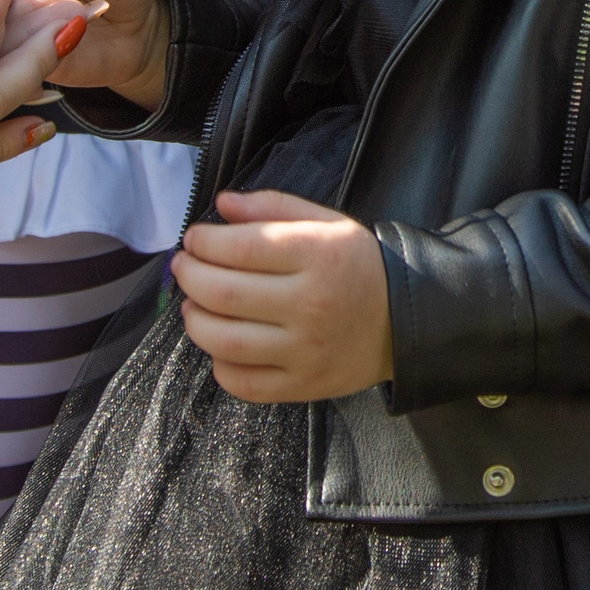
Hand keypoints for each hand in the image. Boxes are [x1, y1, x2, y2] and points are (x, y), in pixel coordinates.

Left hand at [172, 190, 394, 402]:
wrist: (405, 321)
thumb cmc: (359, 266)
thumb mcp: (327, 223)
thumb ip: (274, 207)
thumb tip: (222, 204)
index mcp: (318, 254)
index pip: (240, 246)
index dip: (204, 242)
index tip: (194, 239)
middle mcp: (310, 303)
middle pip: (223, 293)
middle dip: (189, 276)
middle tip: (183, 266)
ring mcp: (306, 350)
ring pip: (225, 341)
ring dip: (194, 320)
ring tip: (191, 305)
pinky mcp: (304, 385)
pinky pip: (244, 383)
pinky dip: (220, 366)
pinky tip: (220, 346)